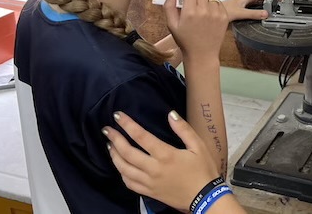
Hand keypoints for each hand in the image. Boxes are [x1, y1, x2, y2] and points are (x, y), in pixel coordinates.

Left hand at [105, 111, 219, 211]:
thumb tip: (170, 114)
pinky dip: (121, 173)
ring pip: (124, 169)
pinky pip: (129, 183)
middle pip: (127, 152)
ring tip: (110, 145)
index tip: (117, 116)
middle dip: (115, 139)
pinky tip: (120, 166)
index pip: (141, 136)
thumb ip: (184, 129)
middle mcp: (154, 169)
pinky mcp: (149, 193)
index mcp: (165, 155)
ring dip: (114, 155)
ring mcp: (149, 182)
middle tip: (106, 129)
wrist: (205, 198)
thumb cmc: (203, 169)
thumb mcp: (198, 146)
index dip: (127, 125)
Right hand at [164, 0, 227, 62]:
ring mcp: (216, 13)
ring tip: (199, 4)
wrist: (202, 54)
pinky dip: (213, 3)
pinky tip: (207, 11)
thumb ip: (169, 6)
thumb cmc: (186, 41)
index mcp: (190, 12)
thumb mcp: (171, 24)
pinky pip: (219, 2)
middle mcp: (204, 11)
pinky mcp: (224, 17)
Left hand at [223, 0, 282, 21]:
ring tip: (277, 3)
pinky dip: (263, 6)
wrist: (214, 14)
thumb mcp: (240, 13)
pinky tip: (265, 11)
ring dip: (268, 0)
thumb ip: (253, 14)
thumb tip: (265, 14)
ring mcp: (245, 3)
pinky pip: (256, 5)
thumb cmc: (223, 11)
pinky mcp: (243, 8)